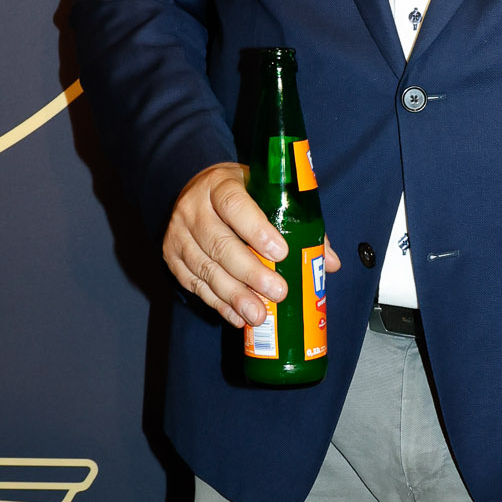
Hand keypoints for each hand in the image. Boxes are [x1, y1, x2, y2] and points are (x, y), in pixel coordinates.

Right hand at [162, 162, 339, 328]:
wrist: (195, 190)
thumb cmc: (240, 193)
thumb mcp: (265, 193)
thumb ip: (298, 223)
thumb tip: (329, 261)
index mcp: (219, 185)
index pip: (235, 205)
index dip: (257, 230)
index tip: (281, 253)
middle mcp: (193, 208)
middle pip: (221, 244)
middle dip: (251, 273)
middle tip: (278, 293)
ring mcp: (178, 234)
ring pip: (206, 269)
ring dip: (234, 295)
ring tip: (258, 315)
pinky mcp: (171, 256)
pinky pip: (194, 284)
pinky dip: (217, 303)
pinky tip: (237, 316)